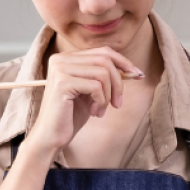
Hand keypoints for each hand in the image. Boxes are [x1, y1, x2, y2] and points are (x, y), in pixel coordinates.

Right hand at [23, 48, 143, 154]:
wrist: (51, 137)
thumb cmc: (71, 116)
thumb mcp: (91, 92)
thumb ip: (104, 77)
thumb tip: (132, 69)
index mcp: (66, 58)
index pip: (102, 52)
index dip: (123, 62)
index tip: (137, 75)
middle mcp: (60, 60)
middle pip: (105, 60)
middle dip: (118, 82)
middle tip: (118, 103)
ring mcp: (60, 70)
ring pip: (102, 73)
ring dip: (108, 95)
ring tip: (102, 110)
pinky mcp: (62, 84)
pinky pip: (95, 86)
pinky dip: (101, 101)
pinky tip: (95, 112)